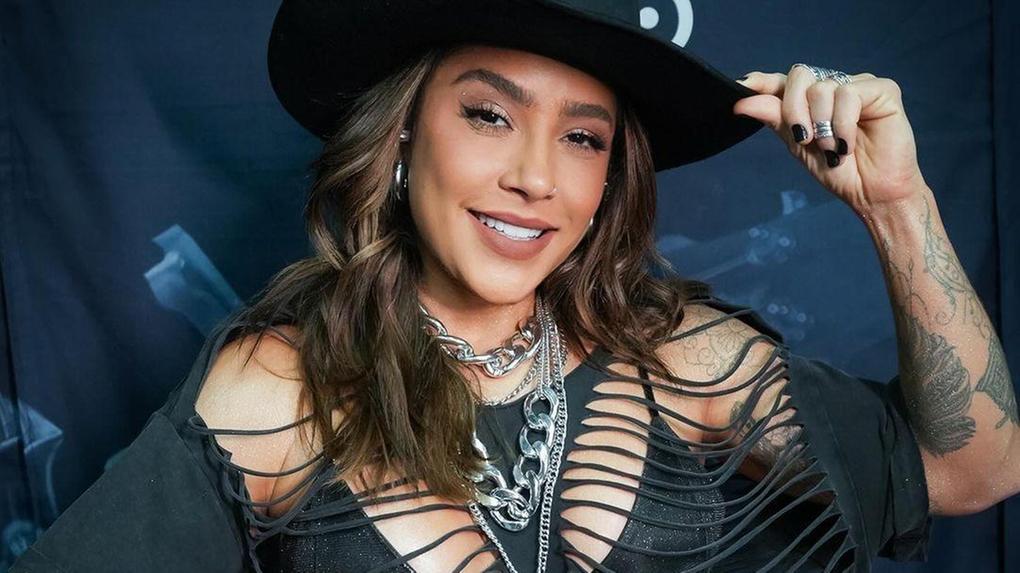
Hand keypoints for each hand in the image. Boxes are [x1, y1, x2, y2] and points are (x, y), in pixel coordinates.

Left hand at [733, 65, 927, 216]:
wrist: (871, 193)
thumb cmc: (839, 171)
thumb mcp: (798, 145)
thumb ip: (776, 119)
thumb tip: (743, 101)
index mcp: (812, 100)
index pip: (783, 82)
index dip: (764, 81)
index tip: (744, 85)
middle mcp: (834, 87)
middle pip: (799, 76)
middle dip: (794, 110)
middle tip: (804, 139)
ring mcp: (858, 86)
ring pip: (822, 87)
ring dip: (822, 124)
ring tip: (832, 148)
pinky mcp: (882, 90)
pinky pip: (848, 93)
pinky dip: (842, 124)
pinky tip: (847, 144)